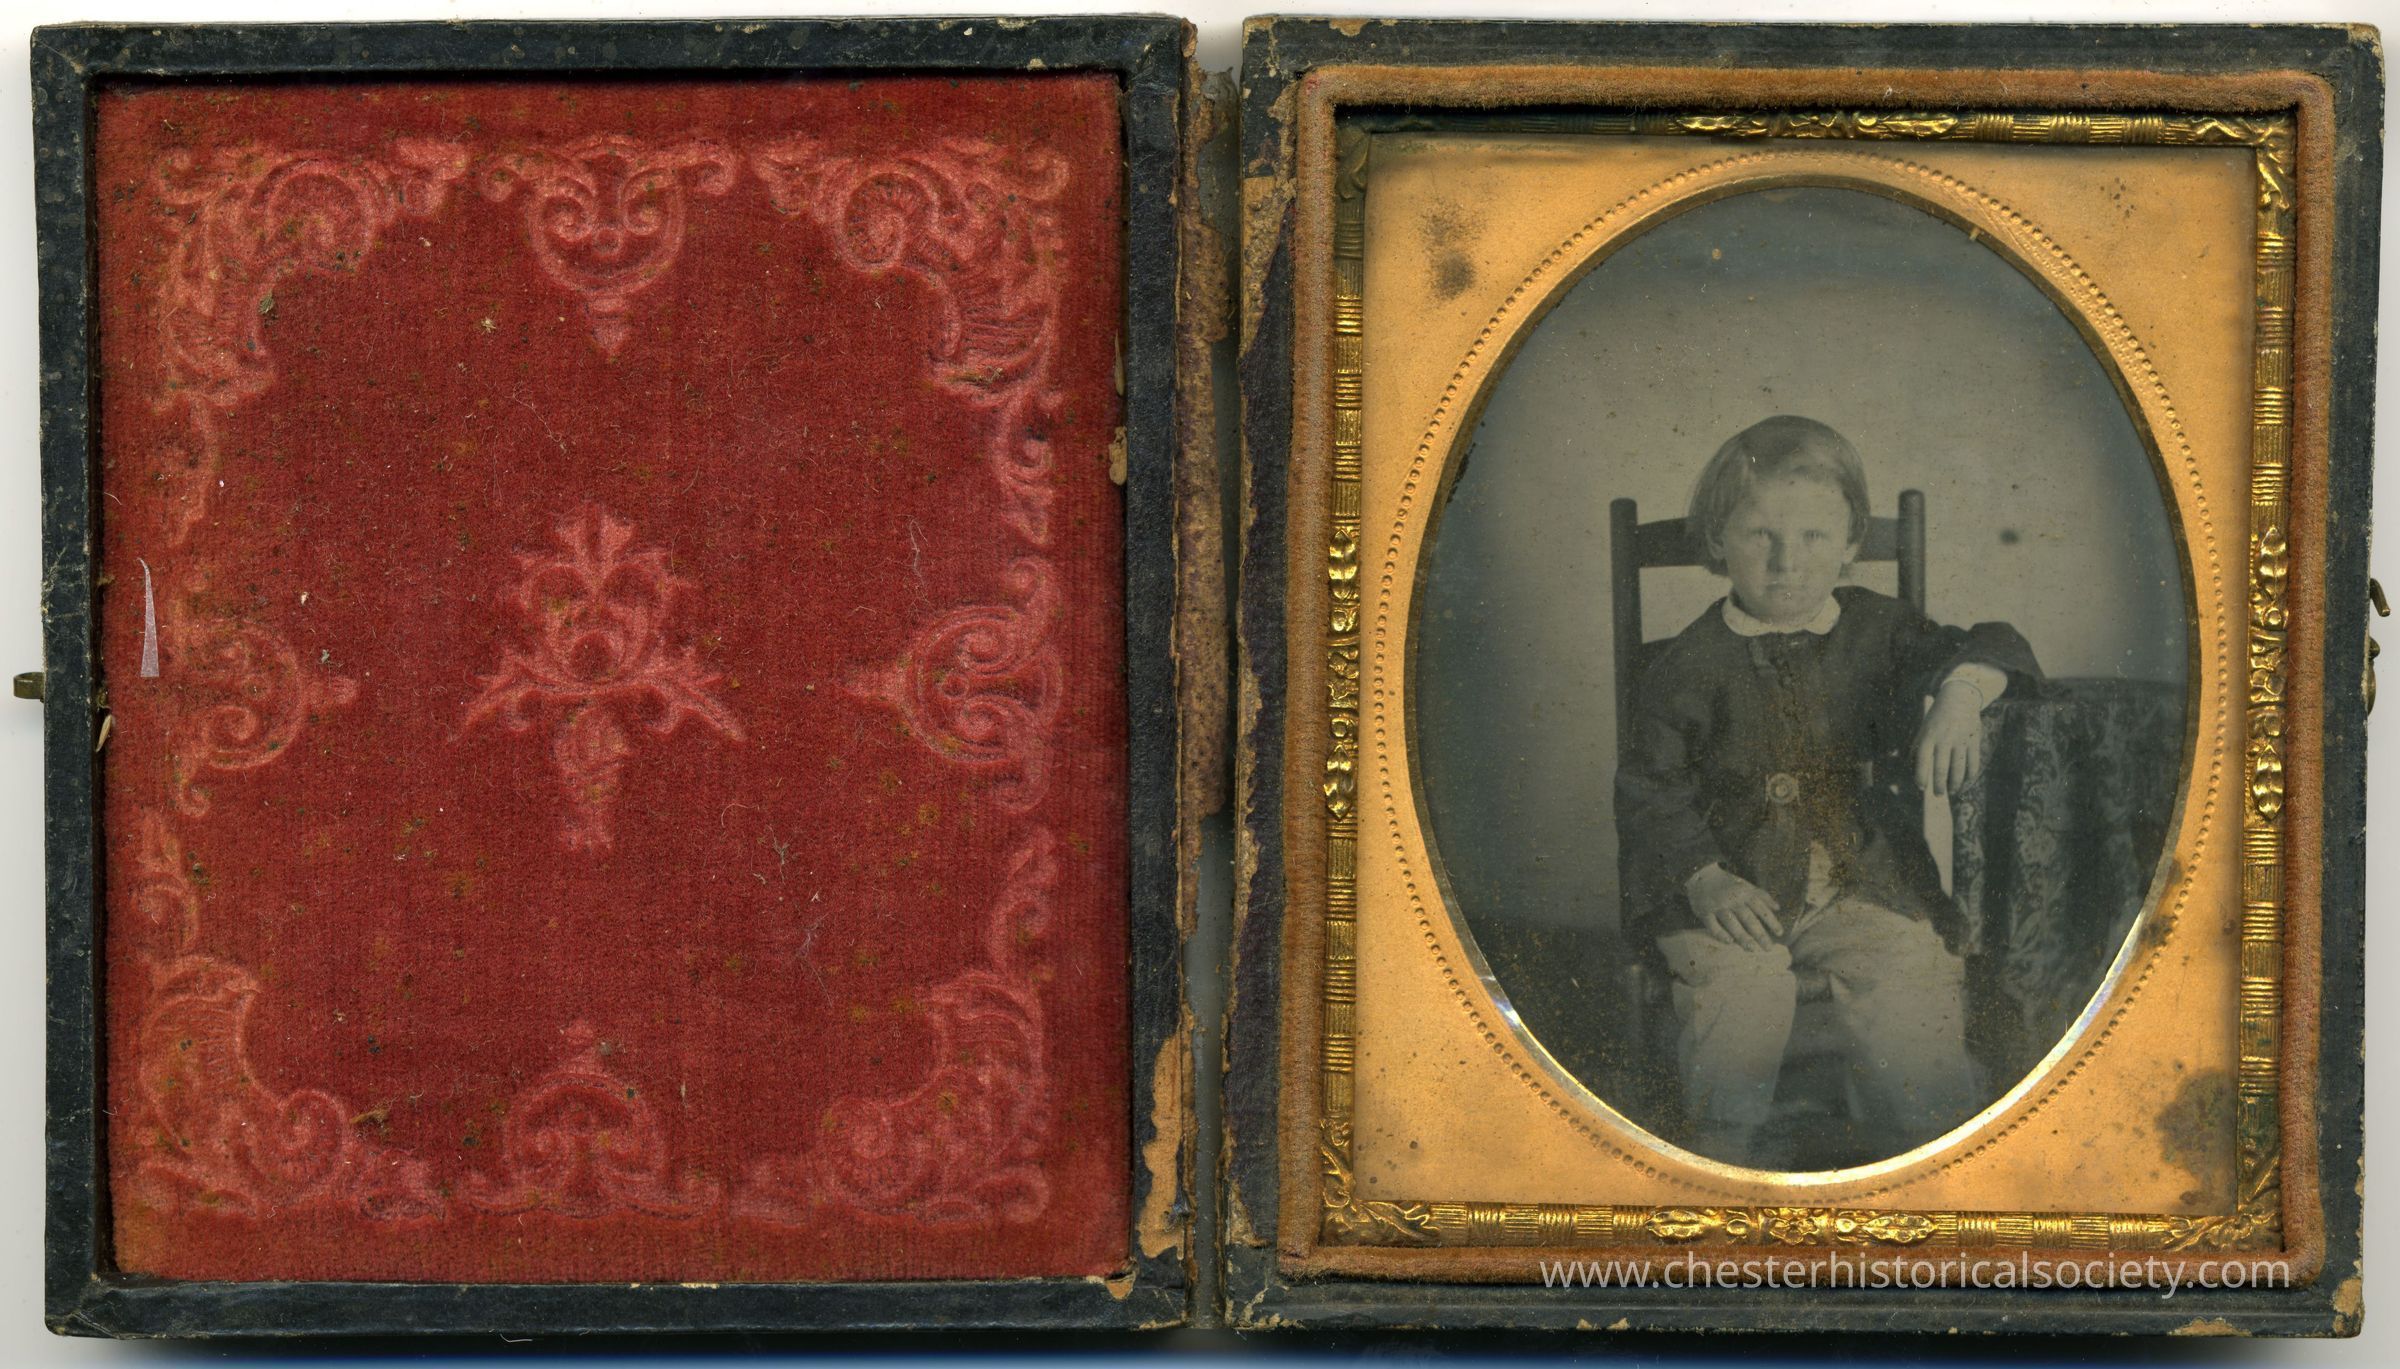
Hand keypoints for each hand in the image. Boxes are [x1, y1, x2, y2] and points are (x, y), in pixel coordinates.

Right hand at [1685, 863, 1782, 950]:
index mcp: (1745, 893)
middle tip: (1768, 948)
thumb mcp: (1746, 885)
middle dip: (1759, 934)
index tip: (1780, 933)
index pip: (1761, 908)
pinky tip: (1729, 942)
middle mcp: (1732, 899)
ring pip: (1732, 923)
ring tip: (1751, 949)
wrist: (1701, 875)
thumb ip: (1762, 895)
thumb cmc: (1728, 883)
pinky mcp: (1704, 912)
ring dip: (1742, 936)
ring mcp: (1718, 906)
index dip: (1771, 921)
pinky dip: (1720, 933)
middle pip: (1748, 919)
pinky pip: (1713, 925)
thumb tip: (1778, 908)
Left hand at [1915, 680, 1985, 797]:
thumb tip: (1912, 769)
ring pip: (1959, 768)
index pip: (1922, 760)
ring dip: (1955, 783)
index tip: (1921, 787)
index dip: (1921, 776)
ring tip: (1952, 791)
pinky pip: (1973, 761)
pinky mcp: (1974, 739)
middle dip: (1939, 785)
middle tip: (1938, 795)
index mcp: (1928, 736)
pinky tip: (1967, 781)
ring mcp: (1960, 739)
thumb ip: (1917, 748)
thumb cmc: (1936, 718)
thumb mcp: (1923, 729)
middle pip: (1941, 768)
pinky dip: (1970, 774)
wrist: (1959, 698)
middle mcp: (1944, 738)